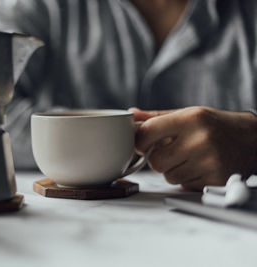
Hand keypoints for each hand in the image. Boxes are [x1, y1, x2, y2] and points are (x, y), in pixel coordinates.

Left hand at [130, 106, 256, 190]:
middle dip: (158, 159)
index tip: (144, 143)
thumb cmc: (215, 125)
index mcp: (191, 119)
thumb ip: (156, 117)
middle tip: (169, 152)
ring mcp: (210, 162)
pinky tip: (199, 166)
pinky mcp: (217, 179)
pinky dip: (187, 179)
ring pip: (169, 176)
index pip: (147, 133)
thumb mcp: (187, 114)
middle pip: (156, 162)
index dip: (140, 141)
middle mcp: (201, 140)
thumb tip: (131, 114)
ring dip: (173, 170)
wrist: (252, 139)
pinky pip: (185, 185)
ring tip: (189, 158)